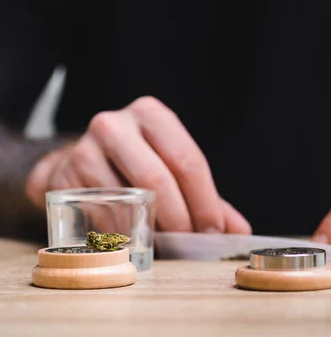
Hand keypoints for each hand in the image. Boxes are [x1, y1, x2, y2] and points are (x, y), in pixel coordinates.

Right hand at [26, 96, 250, 234]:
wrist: (82, 158)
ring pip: (126, 200)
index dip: (204, 200)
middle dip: (180, 217)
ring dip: (152, 230)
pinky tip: (136, 240)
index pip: (187, 159)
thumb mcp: (174, 167)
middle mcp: (115, 125)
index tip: (214, 230)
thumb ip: (208, 198)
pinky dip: (124, 234)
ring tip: (167, 243)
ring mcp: (84, 150)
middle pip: (157, 178)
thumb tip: (238, 231)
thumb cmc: (139, 162)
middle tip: (191, 241)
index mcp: (151, 114)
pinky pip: (101, 216)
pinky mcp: (64, 178)